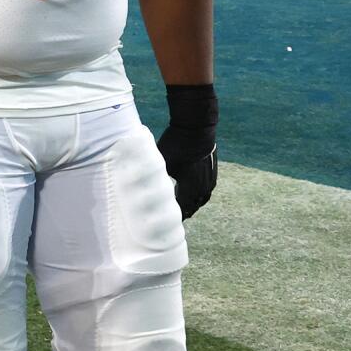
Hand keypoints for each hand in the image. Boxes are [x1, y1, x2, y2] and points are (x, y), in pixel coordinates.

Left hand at [157, 84, 218, 218]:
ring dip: (191, 205)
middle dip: (182, 214)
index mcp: (189, 187)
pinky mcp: (212, 171)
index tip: (165, 225)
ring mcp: (210, 179)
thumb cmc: (176, 143)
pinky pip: (206, 190)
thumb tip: (137, 186)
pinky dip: (198, 196)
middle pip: (192, 207)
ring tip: (182, 211)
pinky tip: (191, 195)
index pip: (182, 209)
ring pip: (201, 199)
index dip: (173, 218)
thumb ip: (154, 176)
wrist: (196, 126)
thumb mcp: (161, 162)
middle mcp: (203, 186)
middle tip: (172, 222)